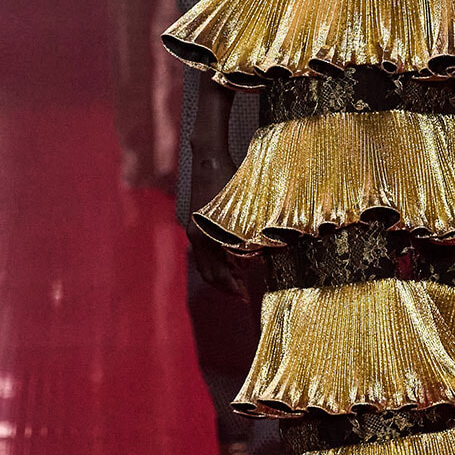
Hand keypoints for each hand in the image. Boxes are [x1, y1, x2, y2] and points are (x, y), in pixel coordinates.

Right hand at [186, 143, 248, 295]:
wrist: (209, 158)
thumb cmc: (229, 180)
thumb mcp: (245, 209)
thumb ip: (250, 234)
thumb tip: (261, 255)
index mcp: (205, 236)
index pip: (216, 273)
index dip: (231, 287)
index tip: (245, 297)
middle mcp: (195, 236)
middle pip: (208, 272)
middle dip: (225, 285)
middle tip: (243, 294)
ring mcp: (193, 229)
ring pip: (205, 262)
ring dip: (222, 273)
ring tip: (241, 280)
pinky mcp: (196, 223)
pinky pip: (205, 250)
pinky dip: (218, 259)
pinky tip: (234, 259)